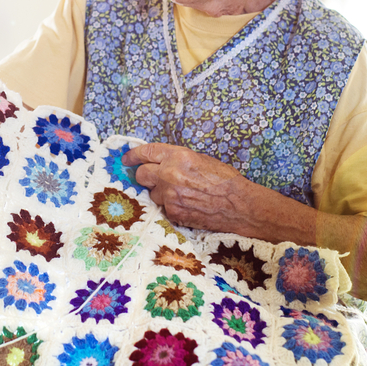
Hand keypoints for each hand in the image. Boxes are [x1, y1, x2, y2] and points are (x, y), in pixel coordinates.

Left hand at [122, 142, 247, 231]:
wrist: (239, 205)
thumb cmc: (225, 180)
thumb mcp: (201, 159)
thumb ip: (177, 159)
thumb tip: (160, 162)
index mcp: (178, 156)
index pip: (147, 152)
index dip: (134, 155)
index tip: (127, 158)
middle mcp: (169, 174)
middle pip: (142, 174)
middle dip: (145, 176)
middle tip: (153, 178)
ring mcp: (169, 196)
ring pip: (153, 193)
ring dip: (161, 193)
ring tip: (182, 194)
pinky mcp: (173, 213)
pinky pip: (164, 208)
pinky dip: (171, 206)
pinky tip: (187, 205)